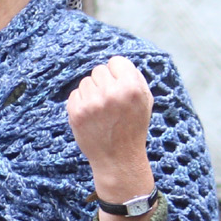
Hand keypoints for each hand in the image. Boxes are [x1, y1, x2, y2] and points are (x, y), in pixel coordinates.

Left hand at [65, 56, 156, 213]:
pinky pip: (75, 94)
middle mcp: (111, 93)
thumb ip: (134, 77)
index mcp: (131, 87)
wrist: (118, 158)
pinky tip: (91, 117)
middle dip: (104, 83)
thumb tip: (115, 61)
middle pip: (99, 70)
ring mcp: (92, 103)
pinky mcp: (76, 113)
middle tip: (111, 103)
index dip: (118, 74)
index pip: (116, 61)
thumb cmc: (133, 126)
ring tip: (101, 112)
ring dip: (92, 93)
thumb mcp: (145, 100)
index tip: (120, 88)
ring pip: (85, 82)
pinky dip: (81, 103)